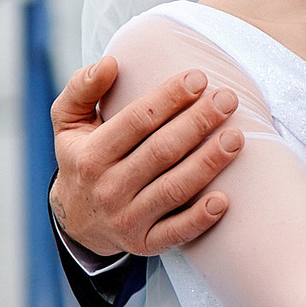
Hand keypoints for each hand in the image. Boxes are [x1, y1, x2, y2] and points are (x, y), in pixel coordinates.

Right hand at [48, 57, 243, 256]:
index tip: (199, 78)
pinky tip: (224, 199)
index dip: (169, 98)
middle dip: (198, 123)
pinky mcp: (144, 243)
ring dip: (208, 163)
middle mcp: (108, 188)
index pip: (136, 121)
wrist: (77, 220)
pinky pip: (176, 233)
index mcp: (92, 155)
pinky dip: (200, 218)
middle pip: (161, 152)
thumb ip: (82, 89)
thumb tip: (110, 62)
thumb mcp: (68, 123)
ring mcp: (126, 219)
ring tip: (237, 138)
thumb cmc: (82, 159)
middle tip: (228, 100)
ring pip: (173, 189)